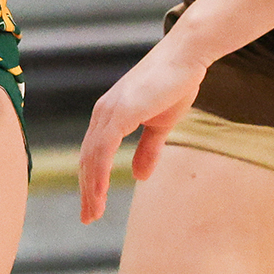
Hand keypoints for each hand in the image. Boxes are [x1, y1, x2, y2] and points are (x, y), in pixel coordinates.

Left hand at [75, 32, 212, 223]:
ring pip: (91, 158)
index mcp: (110, 115)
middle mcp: (103, 113)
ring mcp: (109, 111)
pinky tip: (100, 192)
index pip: (93, 154)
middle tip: (88, 218)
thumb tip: (139, 177)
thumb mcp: (161, 124)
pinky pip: (103, 149)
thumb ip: (148, 149)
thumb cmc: (175, 84)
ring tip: (93, 213)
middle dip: (86, 191)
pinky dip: (99, 173)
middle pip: (86, 159)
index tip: (93, 207)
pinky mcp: (121, 112)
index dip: (92, 182)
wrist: (187, 56)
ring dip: (91, 189)